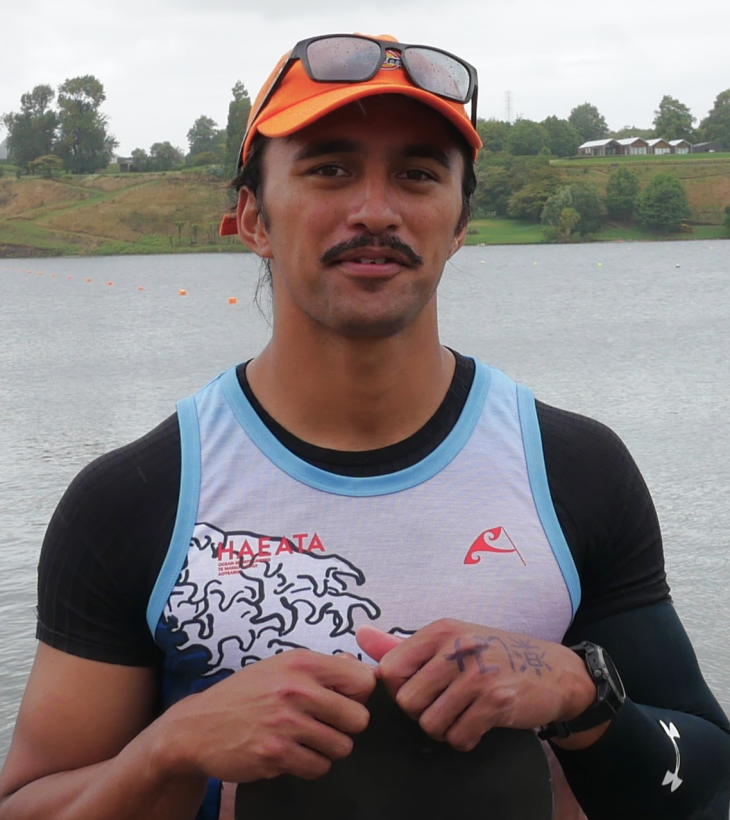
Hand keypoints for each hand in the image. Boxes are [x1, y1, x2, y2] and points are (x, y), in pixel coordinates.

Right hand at [156, 649, 376, 782]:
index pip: (363, 681)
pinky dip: (309, 765)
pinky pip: (318, 767)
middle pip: (359, 719)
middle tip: (324, 725)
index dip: (358, 695)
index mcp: (302, 662)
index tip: (343, 701)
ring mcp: (286, 722)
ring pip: (342, 747)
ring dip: (327, 748)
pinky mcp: (275, 753)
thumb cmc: (244, 693)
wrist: (198, 726)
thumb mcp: (280, 667)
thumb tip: (359, 666)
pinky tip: (290, 753)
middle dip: (345, 726)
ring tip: (305, 739)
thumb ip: (322, 667)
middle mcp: (297, 689)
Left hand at [357, 620, 595, 751]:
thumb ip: (402, 645)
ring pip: (430, 723)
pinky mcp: (496, 701)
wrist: (554, 671)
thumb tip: (360, 636)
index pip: (390, 670)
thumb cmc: (494, 655)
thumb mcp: (450, 640)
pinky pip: (459, 737)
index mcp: (439, 630)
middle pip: (406, 702)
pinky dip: (465, 739)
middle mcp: (456, 648)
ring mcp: (477, 674)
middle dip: (421, 713)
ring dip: (444, 728)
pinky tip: (478, 724)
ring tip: (462, 714)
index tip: (418, 691)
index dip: (398, 691)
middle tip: (444, 705)